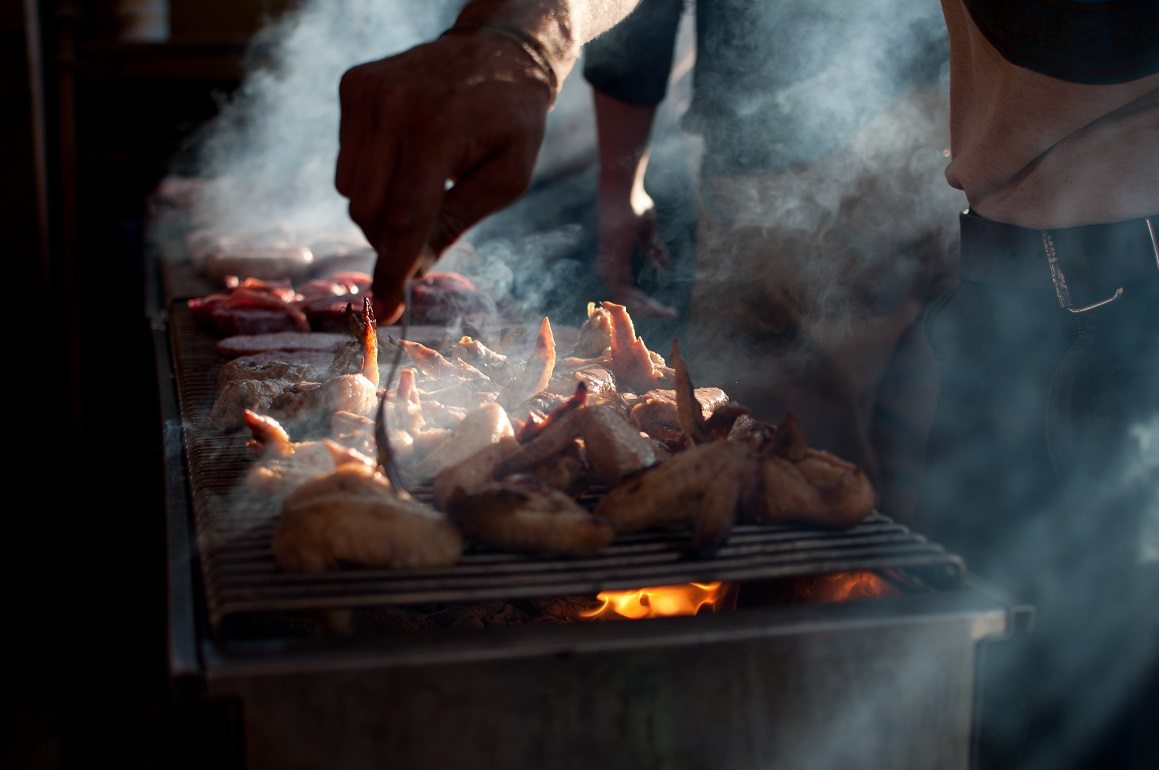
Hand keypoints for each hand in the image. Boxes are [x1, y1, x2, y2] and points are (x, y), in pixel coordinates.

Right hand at [336, 30, 552, 322]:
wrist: (498, 50)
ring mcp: (367, 92)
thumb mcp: (506, 179)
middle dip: (392, 239)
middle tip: (424, 238)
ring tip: (424, 186)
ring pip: (350, 192)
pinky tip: (407, 156)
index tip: (388, 309)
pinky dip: (372, 176)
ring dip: (381, 208)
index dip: (393, 269)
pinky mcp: (354, 86)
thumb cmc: (511, 120)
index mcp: (438, 130)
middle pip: (369, 212)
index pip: (402, 217)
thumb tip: (411, 270)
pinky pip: (347, 162)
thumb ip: (456, 223)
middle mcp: (393, 107)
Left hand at [597, 193, 676, 319]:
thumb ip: (654, 249)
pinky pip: (624, 292)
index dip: (645, 301)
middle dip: (649, 309)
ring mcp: (608, 266)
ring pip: (625, 300)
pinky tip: (656, 307)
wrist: (624, 191)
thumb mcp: (648, 232)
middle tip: (670, 314)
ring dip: (647, 309)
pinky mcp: (612, 262)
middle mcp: (609, 267)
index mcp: (616, 261)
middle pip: (626, 300)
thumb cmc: (634, 205)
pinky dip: (640, 302)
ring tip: (666, 313)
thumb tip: (664, 265)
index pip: (628, 291)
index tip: (665, 307)